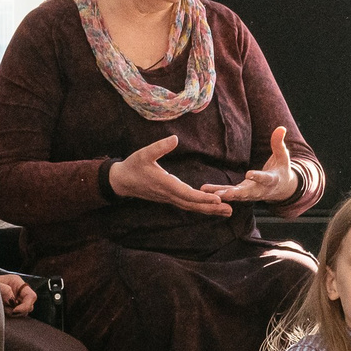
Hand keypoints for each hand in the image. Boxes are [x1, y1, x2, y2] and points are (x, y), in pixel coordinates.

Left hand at [0, 273, 36, 316]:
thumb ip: (5, 290)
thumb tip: (13, 299)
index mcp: (17, 282)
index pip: (31, 296)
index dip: (26, 305)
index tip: (14, 311)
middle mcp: (19, 291)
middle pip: (30, 305)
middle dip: (19, 311)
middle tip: (6, 311)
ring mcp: (16, 299)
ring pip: (24, 312)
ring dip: (14, 313)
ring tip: (2, 308)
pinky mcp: (12, 306)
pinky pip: (16, 314)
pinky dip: (10, 315)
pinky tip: (2, 310)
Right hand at [110, 134, 231, 216]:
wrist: (122, 181)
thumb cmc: (133, 166)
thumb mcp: (144, 153)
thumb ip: (160, 147)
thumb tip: (175, 139)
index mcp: (165, 184)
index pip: (187, 194)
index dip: (202, 197)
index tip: (217, 199)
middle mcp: (169, 194)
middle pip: (193, 204)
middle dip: (211, 208)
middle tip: (229, 210)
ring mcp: (169, 198)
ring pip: (191, 207)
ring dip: (208, 210)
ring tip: (226, 212)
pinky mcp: (169, 198)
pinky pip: (187, 205)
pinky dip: (199, 207)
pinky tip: (210, 207)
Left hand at [202, 126, 299, 204]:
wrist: (281, 189)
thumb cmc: (281, 169)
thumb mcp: (283, 156)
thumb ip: (279, 143)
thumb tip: (281, 128)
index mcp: (271, 180)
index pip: (264, 178)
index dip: (257, 177)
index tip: (249, 174)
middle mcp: (260, 190)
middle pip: (248, 192)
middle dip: (237, 194)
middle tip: (226, 194)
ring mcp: (250, 193)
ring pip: (236, 195)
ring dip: (225, 195)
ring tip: (213, 194)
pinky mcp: (241, 193)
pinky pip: (229, 193)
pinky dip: (218, 192)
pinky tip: (204, 190)